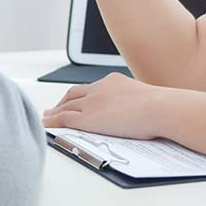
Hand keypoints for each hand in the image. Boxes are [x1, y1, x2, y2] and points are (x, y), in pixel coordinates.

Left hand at [42, 73, 170, 139]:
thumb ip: (136, 102)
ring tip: (47, 116)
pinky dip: (52, 121)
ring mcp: (92, 103)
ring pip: (66, 106)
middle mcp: (99, 89)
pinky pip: (64, 119)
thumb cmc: (159, 107)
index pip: (92, 88)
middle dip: (63, 100)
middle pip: (74, 93)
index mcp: (113, 81)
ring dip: (54, 111)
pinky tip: (46, 124)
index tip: (77, 100)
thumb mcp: (145, 98)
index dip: (81, 95)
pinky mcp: (87, 118)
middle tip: (55, 107)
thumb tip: (142, 111)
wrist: (158, 108)